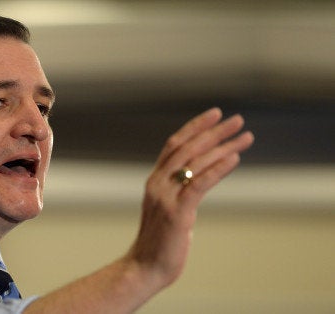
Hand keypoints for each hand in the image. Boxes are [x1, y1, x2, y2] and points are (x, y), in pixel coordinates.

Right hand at [127, 107, 253, 287]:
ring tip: (245, 137)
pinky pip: (199, 184)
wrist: (145, 267)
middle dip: (213, 131)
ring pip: (196, 163)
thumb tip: (197, 183)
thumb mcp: (170, 209)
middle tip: (237, 120)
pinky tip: (234, 158)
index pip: (174, 145)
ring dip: (223, 147)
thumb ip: (179, 193)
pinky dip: (217, 169)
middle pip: (187, 148)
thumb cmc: (160, 242)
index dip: (194, 127)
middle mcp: (157, 183)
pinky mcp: (177, 213)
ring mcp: (165, 197)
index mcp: (154, 181)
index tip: (214, 114)